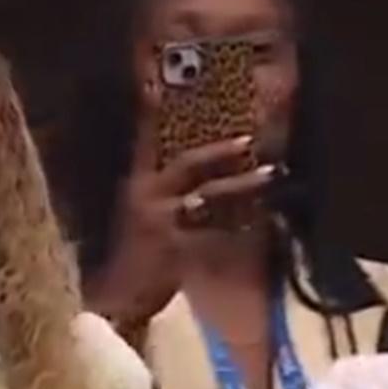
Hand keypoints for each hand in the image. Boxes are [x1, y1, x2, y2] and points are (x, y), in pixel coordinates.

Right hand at [85, 112, 274, 327]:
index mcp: (134, 187)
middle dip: (219, 151)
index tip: (161, 84)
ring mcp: (160, 225)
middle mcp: (144, 199)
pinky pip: (216, 233)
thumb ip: (160, 194)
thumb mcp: (139, 219)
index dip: (153, 112)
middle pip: (186, 165)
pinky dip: (241, 224)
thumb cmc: (133, 262)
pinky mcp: (175, 251)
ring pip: (208, 197)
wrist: (115, 304)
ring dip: (244, 185)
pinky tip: (266, 217)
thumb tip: (192, 177)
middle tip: (250, 140)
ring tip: (272, 173)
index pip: (143, 140)